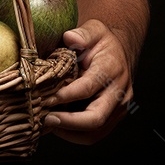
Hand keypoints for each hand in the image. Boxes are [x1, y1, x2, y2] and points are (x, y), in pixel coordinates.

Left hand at [42, 19, 134, 143]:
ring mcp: (118, 108)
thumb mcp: (94, 29)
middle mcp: (119, 91)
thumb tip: (70, 38)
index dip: (66, 95)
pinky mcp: (113, 118)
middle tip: (45, 119)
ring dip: (69, 132)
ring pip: (95, 132)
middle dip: (68, 122)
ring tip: (47, 125)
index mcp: (112, 68)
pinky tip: (56, 127)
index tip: (46, 97)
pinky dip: (73, 135)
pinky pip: (94, 135)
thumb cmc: (101, 42)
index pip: (89, 87)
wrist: (119, 53)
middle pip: (95, 117)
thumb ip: (83, 33)